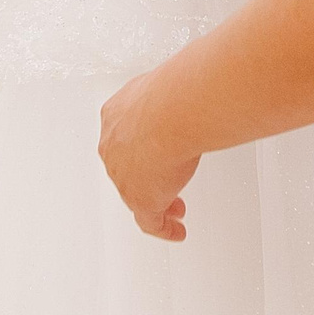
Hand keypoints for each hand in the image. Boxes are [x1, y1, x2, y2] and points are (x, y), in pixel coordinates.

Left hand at [99, 72, 197, 241]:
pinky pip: (151, 221)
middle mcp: (113, 147)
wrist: (171, 112)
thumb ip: (178, 93)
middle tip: (165, 180)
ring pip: (137, 194)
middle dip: (147, 175)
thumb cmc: (174, 94)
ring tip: (175, 207)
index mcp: (115, 116)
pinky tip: (176, 231)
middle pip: (127, 167)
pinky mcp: (141, 200)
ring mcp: (124, 176)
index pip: (123, 136)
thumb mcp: (169, 87)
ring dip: (158, 200)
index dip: (138, 146)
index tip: (152, 150)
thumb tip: (200, 83)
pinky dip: (164, 227)